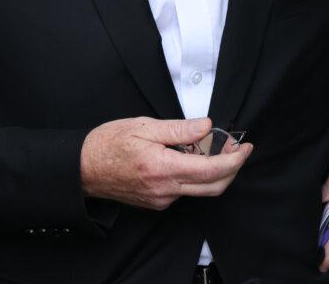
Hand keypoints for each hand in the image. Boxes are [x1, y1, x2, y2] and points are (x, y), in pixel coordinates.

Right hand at [80, 116, 252, 209]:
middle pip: (214, 187)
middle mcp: (165, 190)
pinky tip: (184, 156)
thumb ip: (178, 129)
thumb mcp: (143, 127)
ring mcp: (161, 199)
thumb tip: (206, 126)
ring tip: (204, 145)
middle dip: (232, 168)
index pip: (212, 171)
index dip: (235, 160)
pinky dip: (193, 174)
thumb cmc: (108, 145)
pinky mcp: (157, 202)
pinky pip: (184, 190)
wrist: (83, 169)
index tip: (245, 147)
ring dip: (211, 169)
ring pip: (199, 188)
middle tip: (236, 148)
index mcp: (163, 168)